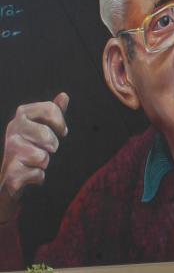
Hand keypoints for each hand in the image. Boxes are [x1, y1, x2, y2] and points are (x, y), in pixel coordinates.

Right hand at [0, 93, 68, 222]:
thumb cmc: (30, 148)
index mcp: (22, 115)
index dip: (60, 123)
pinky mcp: (11, 171)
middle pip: (47, 135)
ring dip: (43, 163)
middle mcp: (13, 129)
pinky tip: (27, 174)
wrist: (9, 177)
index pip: (50, 109)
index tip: (59, 132)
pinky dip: (38, 177)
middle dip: (51, 146)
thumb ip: (52, 113)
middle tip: (43, 149)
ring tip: (33, 161)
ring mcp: (10, 150)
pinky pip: (38, 174)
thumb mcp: (41, 127)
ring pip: (43, 157)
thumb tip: (64, 95)